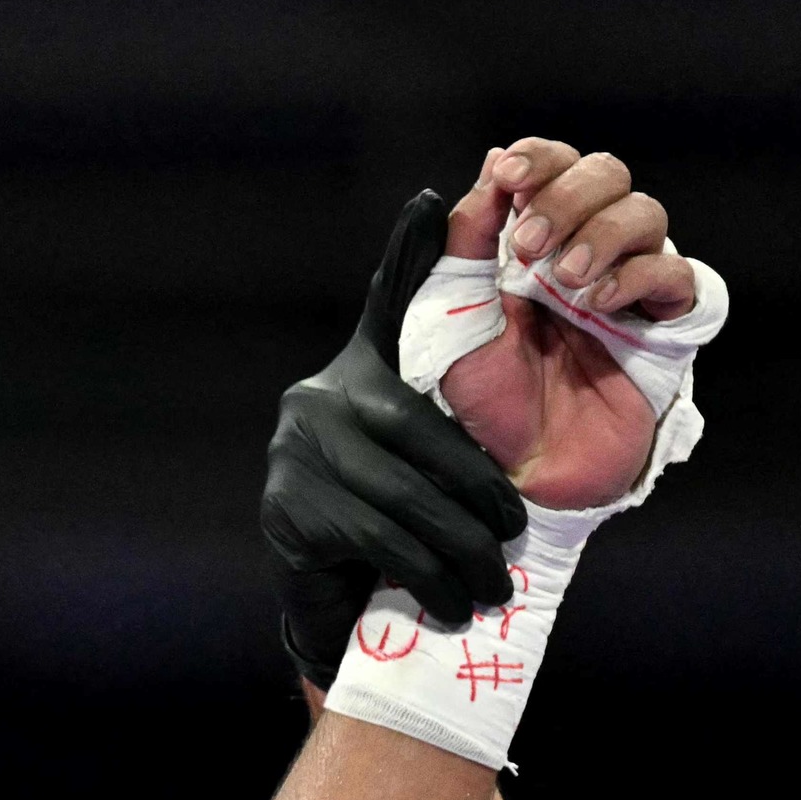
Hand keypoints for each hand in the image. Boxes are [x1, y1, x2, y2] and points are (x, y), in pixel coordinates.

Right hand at [261, 191, 524, 682]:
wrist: (334, 604)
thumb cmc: (396, 516)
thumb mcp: (432, 451)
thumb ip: (458, 385)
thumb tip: (491, 281)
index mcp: (355, 374)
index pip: (390, 307)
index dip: (411, 253)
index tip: (435, 196)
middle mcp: (315, 401)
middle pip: (418, 435)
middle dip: (477, 491)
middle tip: (516, 534)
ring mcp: (292, 456)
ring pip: (401, 496)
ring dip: (460, 547)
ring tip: (494, 585)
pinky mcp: (284, 513)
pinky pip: (375, 538)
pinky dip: (427, 574)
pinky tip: (457, 603)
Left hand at [439, 141, 702, 508]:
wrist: (514, 471)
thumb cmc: (477, 400)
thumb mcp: (449, 318)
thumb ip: (464, 243)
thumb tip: (491, 168)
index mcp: (530, 242)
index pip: (552, 169)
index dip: (539, 158)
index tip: (509, 175)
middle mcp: (583, 252)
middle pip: (608, 174)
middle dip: (570, 195)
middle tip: (532, 245)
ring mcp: (626, 286)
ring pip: (646, 213)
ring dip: (603, 234)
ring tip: (565, 282)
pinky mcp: (664, 327)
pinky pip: (677, 274)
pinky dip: (640, 274)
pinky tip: (598, 304)